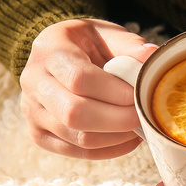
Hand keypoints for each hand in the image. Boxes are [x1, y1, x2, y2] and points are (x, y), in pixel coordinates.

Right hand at [20, 18, 158, 158]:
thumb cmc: (86, 43)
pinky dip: (108, 150)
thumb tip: (153, 58)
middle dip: (117, 119)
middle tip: (142, 115)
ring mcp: (32, 111)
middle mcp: (34, 82)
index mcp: (50, 49)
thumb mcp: (106, 33)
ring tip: (138, 127)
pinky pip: (76, 152)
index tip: (138, 94)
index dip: (114, 92)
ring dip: (116, 137)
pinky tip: (126, 139)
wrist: (56, 55)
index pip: (79, 79)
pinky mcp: (38, 134)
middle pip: (75, 113)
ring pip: (78, 137)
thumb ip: (130, 45)